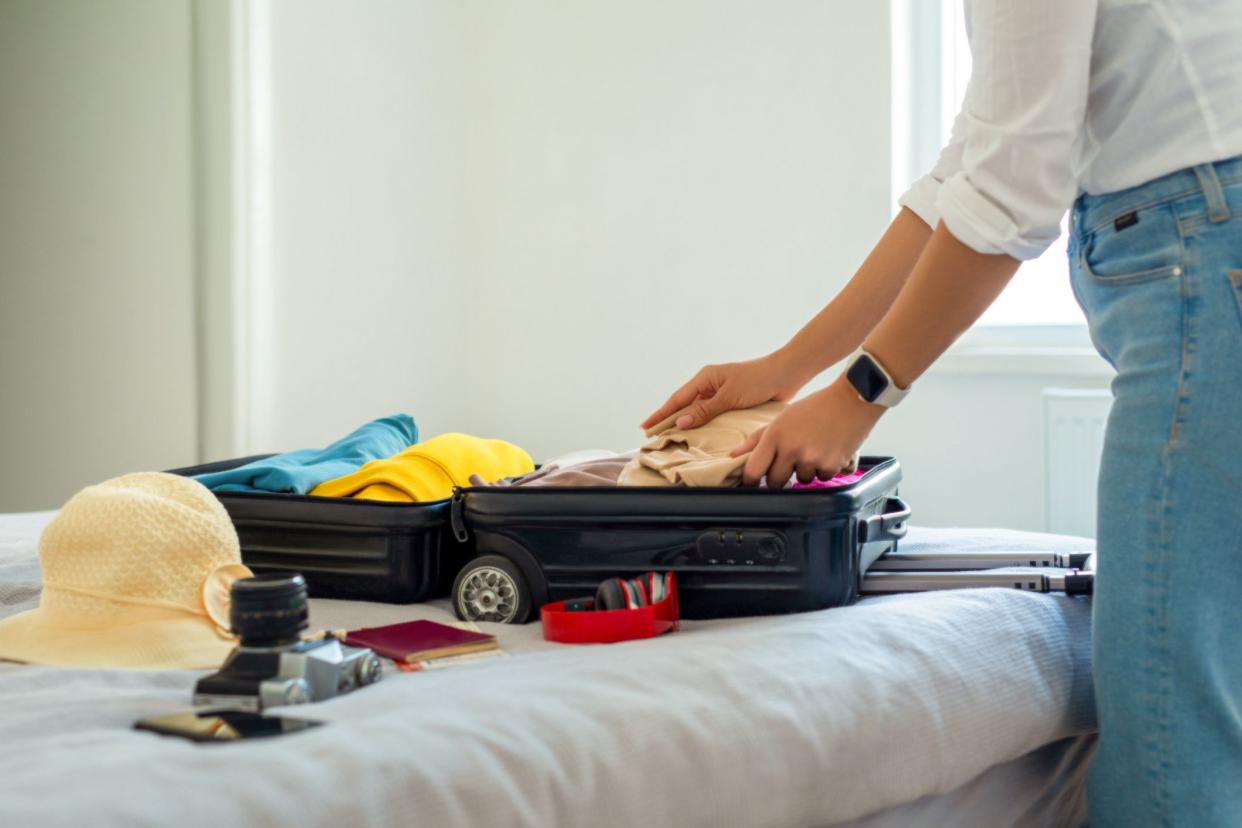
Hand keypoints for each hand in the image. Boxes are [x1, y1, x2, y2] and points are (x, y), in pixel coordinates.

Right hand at [640, 352, 808, 431]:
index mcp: (705, 379)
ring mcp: (720, 395)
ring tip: (671, 441)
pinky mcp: (732, 404)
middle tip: (653, 437)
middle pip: (683, 407)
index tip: (645, 427)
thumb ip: (705, 410)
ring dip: (686, 426)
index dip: (660, 414)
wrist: (786, 375)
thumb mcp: (729, 396)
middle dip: (668, 421)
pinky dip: (703, 427)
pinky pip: (712, 418)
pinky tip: (698, 438)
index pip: (677, 400)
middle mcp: (710, 387)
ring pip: (697, 413)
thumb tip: (680, 422)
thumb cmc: (758, 380)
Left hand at [730, 377, 883, 486]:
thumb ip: (757, 439)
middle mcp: (792, 449)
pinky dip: (827, 469)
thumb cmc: (814, 408)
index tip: (753, 482)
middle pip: (775, 482)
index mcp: (775, 436)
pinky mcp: (833, 466)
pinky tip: (830, 451)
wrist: (851, 400)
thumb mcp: (781, 418)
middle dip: (780, 476)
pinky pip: (824, 478)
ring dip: (807, 471)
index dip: (751, 481)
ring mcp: (812, 459)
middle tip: (790, 461)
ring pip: (802, 480)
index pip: (753, 471)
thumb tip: (733, 454)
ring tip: (815, 449)